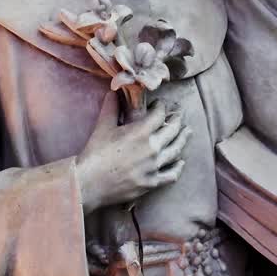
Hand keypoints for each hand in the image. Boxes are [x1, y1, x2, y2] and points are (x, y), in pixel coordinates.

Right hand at [76, 95, 190, 213]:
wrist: (89, 183)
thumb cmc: (95, 154)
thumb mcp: (103, 127)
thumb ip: (111, 108)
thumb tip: (113, 92)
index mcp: (141, 132)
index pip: (159, 115)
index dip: (161, 108)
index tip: (159, 106)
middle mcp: (152, 148)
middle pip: (172, 131)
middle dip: (177, 121)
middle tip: (179, 116)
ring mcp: (154, 167)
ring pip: (176, 150)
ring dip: (183, 139)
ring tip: (187, 132)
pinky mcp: (152, 182)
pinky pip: (171, 174)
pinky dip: (178, 167)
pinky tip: (180, 162)